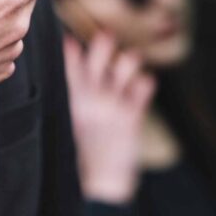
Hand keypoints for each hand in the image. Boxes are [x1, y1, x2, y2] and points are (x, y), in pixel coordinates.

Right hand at [64, 32, 154, 203]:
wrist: (102, 179)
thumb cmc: (85, 147)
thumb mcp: (72, 119)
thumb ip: (73, 91)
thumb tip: (71, 61)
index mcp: (72, 101)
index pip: (69, 67)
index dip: (71, 49)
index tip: (71, 37)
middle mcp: (91, 101)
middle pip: (98, 60)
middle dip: (103, 44)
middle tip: (107, 36)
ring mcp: (112, 107)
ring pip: (124, 68)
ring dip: (129, 60)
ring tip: (132, 59)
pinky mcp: (131, 117)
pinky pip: (142, 89)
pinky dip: (145, 83)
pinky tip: (145, 83)